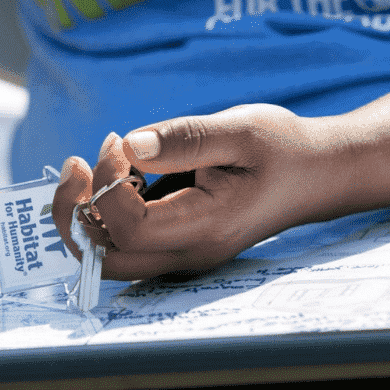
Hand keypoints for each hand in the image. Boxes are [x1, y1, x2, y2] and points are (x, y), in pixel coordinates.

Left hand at [53, 104, 353, 279]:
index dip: (107, 184)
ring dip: (87, 216)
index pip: (129, 227)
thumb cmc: (284, 150)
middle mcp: (190, 254)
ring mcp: (184, 255)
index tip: (117, 143)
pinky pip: (126, 245)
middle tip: (78, 164)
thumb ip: (184, 139)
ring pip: (109, 258)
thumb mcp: (241, 130)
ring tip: (96, 168)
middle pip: (105, 259)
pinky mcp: (180, 244)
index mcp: (206, 228)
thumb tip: (129, 146)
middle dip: (74, 213)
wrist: (315, 175)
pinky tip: (118, 179)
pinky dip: (105, 216)